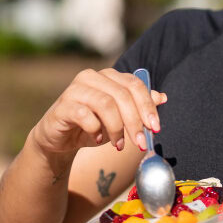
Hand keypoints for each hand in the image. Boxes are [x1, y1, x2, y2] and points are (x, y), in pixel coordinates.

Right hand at [29, 68, 166, 154]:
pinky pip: (85, 115)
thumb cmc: (92, 126)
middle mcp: (92, 77)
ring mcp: (75, 89)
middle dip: (135, 122)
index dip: (148, 106)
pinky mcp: (63, 105)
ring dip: (117, 128)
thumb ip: (138, 106)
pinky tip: (96, 140)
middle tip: (140, 143)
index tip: (156, 128)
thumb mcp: (120, 118)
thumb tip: (162, 97)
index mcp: (109, 76)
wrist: (60, 140)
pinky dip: (95, 130)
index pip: (135, 85)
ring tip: (118, 145)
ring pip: (106, 104)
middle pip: (123, 95)